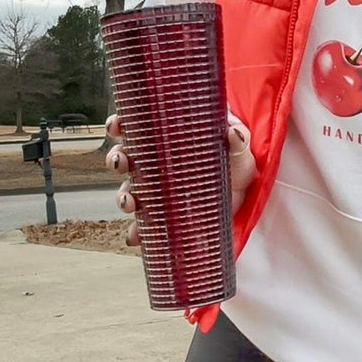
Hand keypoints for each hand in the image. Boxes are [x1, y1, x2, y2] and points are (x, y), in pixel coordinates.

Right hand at [105, 112, 257, 246]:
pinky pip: (142, 224)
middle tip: (121, 163)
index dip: (120, 125)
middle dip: (117, 160)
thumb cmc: (237, 170)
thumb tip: (235, 133)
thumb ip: (239, 143)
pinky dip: (135, 231)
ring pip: (129, 190)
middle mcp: (158, 164)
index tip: (116, 126)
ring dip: (123, 196)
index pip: (139, 127)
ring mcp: (158, 191)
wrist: (245, 205)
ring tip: (130, 202)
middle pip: (126, 158)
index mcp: (170, 141)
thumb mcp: (240, 155)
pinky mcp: (164, 216)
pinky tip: (135, 236)